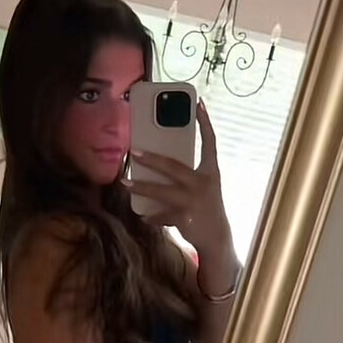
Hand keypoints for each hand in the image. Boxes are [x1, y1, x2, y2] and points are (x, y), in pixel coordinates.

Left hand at [124, 99, 231, 257]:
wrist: (216, 238)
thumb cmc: (206, 208)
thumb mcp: (203, 187)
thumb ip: (188, 175)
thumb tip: (160, 163)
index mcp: (211, 171)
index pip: (210, 142)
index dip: (205, 123)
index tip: (198, 105)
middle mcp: (203, 183)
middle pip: (174, 167)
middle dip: (152, 159)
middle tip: (134, 152)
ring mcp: (194, 201)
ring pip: (162, 192)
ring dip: (142, 188)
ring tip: (125, 183)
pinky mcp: (185, 218)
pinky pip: (162, 215)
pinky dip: (151, 216)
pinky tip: (144, 216)